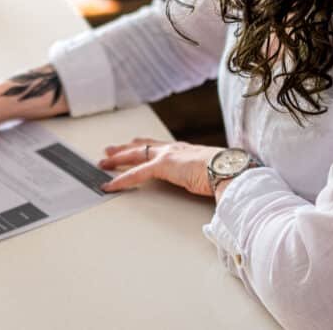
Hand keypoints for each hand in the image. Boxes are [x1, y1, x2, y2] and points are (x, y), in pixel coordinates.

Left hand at [98, 138, 222, 196]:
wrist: (228, 169)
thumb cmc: (225, 172)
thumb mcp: (210, 174)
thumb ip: (203, 177)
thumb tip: (209, 186)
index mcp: (184, 150)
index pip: (158, 146)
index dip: (144, 146)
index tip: (135, 146)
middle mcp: (173, 149)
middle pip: (142, 146)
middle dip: (124, 148)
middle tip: (110, 150)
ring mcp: (166, 155)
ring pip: (134, 155)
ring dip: (117, 159)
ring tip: (104, 163)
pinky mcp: (162, 165)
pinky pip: (135, 173)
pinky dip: (120, 179)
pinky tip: (110, 184)